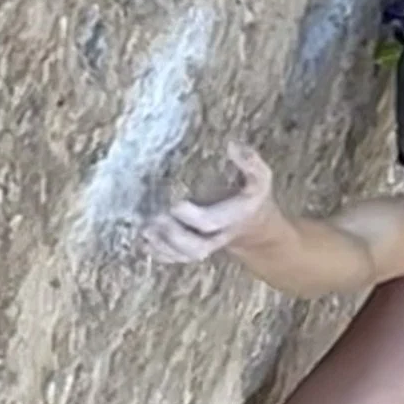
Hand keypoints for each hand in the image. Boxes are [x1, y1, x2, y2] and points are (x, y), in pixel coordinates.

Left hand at [144, 142, 282, 264]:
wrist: (254, 227)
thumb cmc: (250, 196)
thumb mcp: (260, 178)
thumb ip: (251, 162)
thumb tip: (231, 145)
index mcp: (235, 217)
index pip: (211, 222)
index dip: (192, 216)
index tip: (175, 204)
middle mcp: (220, 236)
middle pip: (196, 247)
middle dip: (172, 236)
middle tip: (153, 218)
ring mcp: (206, 246)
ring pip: (183, 256)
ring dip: (161, 245)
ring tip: (144, 229)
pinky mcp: (193, 250)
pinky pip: (175, 259)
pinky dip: (157, 252)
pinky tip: (143, 241)